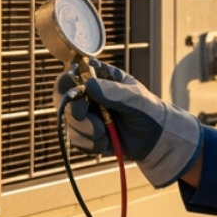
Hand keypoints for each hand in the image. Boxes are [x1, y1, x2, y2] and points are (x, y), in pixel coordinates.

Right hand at [54, 63, 202, 187]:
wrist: (155, 140)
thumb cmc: (148, 111)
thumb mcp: (136, 99)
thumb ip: (114, 92)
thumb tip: (89, 85)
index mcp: (99, 77)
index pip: (72, 72)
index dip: (68, 82)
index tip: (80, 95)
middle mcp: (87, 94)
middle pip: (62, 97)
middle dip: (76, 113)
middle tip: (95, 124)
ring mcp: (85, 114)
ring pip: (69, 122)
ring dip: (88, 132)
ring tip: (108, 133)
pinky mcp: (84, 134)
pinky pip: (76, 140)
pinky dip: (91, 144)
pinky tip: (107, 142)